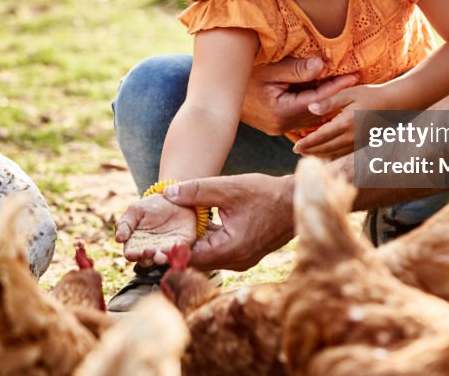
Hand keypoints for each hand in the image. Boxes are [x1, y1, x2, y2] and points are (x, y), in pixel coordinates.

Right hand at [115, 194, 197, 264]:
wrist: (174, 199)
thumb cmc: (150, 206)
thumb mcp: (135, 210)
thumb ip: (125, 223)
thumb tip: (118, 239)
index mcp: (136, 243)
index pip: (131, 254)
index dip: (132, 255)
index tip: (133, 253)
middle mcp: (150, 249)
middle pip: (146, 260)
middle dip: (147, 258)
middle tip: (149, 251)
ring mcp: (165, 249)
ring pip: (161, 259)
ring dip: (160, 259)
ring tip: (161, 255)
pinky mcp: (181, 245)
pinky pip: (179, 252)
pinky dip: (176, 253)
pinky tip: (174, 247)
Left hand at [161, 173, 294, 270]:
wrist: (297, 201)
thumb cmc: (266, 194)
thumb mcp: (230, 187)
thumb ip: (197, 190)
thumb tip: (169, 193)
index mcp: (231, 249)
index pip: (191, 258)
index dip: (170, 252)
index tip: (152, 246)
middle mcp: (236, 261)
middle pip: (197, 261)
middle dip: (176, 251)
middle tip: (152, 244)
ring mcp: (241, 260)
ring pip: (207, 258)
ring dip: (190, 247)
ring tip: (167, 237)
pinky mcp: (244, 254)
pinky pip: (218, 253)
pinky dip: (205, 243)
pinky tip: (194, 229)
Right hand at [241, 57, 358, 134]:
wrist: (218, 94)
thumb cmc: (242, 77)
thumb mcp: (269, 69)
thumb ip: (296, 69)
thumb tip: (321, 65)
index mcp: (281, 112)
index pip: (317, 99)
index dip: (337, 87)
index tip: (355, 77)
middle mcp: (282, 126)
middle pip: (317, 109)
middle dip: (336, 95)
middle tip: (357, 82)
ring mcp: (278, 129)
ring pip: (311, 115)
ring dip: (327, 101)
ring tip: (347, 89)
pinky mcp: (276, 126)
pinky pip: (300, 116)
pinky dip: (314, 105)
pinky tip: (326, 97)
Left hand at [292, 84, 385, 158]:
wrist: (395, 104)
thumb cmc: (371, 95)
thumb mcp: (348, 93)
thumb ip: (329, 102)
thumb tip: (310, 108)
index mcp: (346, 124)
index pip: (321, 137)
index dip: (307, 143)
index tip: (295, 146)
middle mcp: (351, 137)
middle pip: (326, 148)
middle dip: (310, 151)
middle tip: (296, 151)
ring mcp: (358, 143)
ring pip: (334, 153)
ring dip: (319, 154)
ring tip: (307, 154)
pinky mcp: (363, 144)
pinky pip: (343, 153)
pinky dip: (331, 155)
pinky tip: (325, 153)